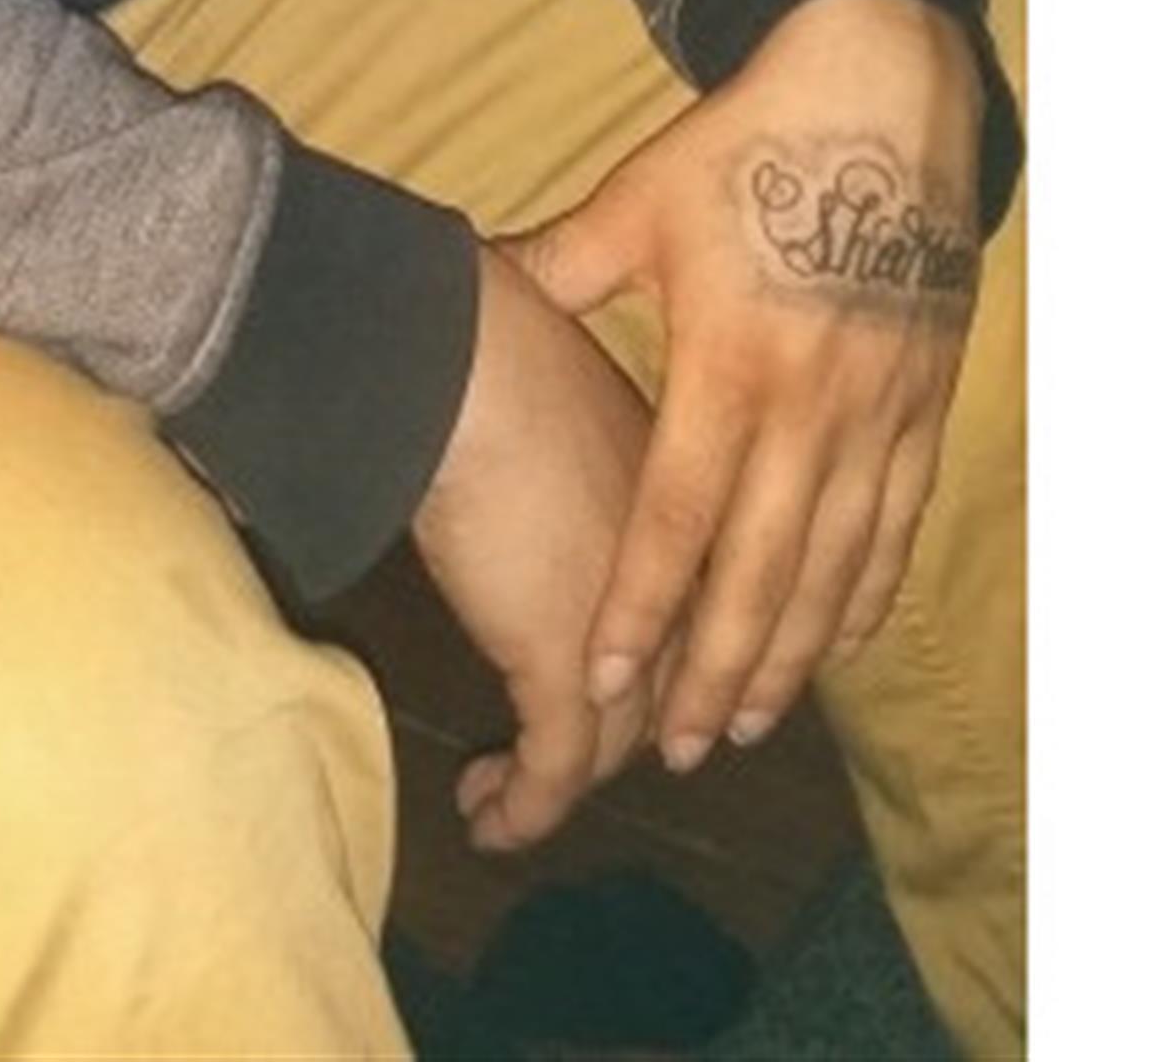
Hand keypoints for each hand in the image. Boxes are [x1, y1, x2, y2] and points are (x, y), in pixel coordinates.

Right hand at [407, 242, 666, 849]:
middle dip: (618, 729)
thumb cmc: (495, 338)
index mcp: (682, 499)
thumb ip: (557, 409)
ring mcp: (631, 633)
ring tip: (502, 796)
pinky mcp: (568, 673)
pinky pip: (555, 769)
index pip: (689, 604)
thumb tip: (512, 392)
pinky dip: (525, 806)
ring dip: (559, 781)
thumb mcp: (559, 374)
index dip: (660, 655)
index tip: (614, 683)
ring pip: (613, 739)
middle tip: (557, 753)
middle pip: (663, 682)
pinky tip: (485, 817)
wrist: (467, 368)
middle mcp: (676, 579)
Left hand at [511, 0, 982, 773]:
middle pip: (762, 569)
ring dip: (792, 656)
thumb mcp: (640, 199)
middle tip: (679, 751)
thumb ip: (562, 268)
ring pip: (836, 566)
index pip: (680, 514)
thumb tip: (473, 283)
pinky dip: (865, 596)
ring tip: (749, 724)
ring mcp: (879, 410)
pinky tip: (834, 644)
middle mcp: (812, 402)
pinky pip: (896, 525)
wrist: (882, 93)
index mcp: (730, 358)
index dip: (645, 605)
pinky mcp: (925, 404)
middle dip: (718, 671)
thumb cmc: (747, 145)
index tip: (607, 681)